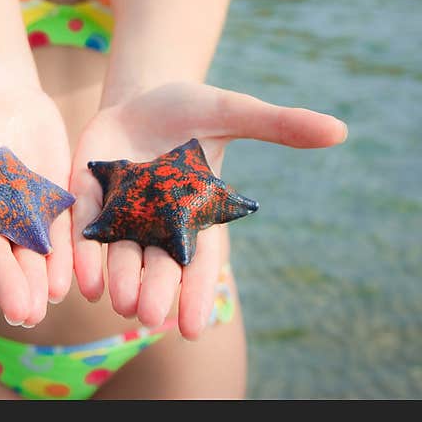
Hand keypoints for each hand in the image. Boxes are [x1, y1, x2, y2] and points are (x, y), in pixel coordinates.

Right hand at [0, 51, 72, 327]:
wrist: (4, 83)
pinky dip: (62, 256)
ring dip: (35, 280)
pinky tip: (69, 282)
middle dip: (6, 282)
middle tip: (22, 313)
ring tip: (43, 308)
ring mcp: (17, 205)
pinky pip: (56, 232)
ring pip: (26, 251)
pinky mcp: (48, 196)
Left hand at [70, 82, 347, 338]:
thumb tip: (340, 130)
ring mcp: (121, 213)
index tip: (192, 327)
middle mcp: (157, 224)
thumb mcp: (232, 112)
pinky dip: (83, 255)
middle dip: (154, 290)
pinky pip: (84, 231)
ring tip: (119, 302)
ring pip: (119, 255)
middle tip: (150, 316)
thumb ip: (278, 125)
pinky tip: (82, 281)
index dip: (195, 293)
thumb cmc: (193, 109)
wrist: (142, 94)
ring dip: (118, 279)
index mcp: (195, 214)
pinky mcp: (89, 197)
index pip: (199, 262)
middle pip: (156, 265)